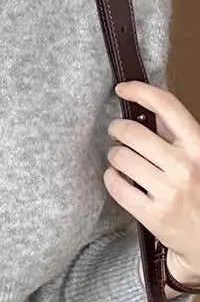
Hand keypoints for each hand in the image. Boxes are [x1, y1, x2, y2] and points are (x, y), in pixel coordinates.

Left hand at [105, 81, 199, 286]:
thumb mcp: (198, 156)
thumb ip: (177, 134)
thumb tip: (148, 104)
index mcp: (199, 146)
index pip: (168, 107)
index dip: (141, 91)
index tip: (122, 88)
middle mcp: (185, 166)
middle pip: (133, 133)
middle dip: (117, 129)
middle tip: (117, 132)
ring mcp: (169, 191)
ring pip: (120, 158)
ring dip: (114, 156)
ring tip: (120, 159)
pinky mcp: (153, 214)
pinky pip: (116, 185)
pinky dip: (111, 178)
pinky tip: (117, 177)